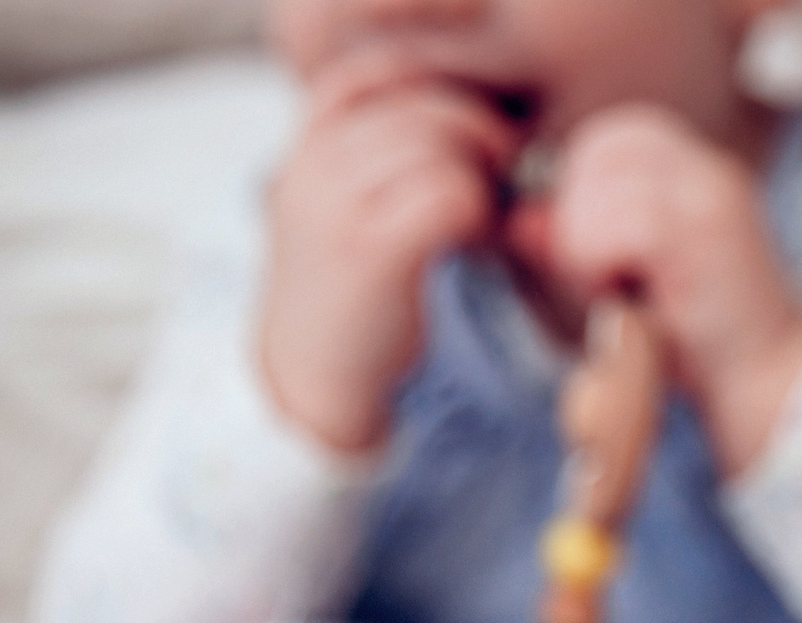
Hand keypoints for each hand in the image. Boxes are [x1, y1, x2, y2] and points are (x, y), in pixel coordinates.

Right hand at [259, 48, 517, 454]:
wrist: (313, 373)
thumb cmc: (351, 284)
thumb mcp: (347, 198)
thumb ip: (386, 147)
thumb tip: (476, 116)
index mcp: (307, 140)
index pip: (383, 71)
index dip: (442, 96)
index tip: (469, 138)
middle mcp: (313, 162)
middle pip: (426, 107)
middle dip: (476, 136)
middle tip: (494, 178)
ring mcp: (336, 205)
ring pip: (443, 148)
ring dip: (481, 180)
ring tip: (475, 217)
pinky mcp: (370, 250)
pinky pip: (452, 194)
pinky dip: (480, 214)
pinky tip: (471, 240)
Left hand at [540, 105, 801, 478]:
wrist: (770, 388)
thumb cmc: (698, 346)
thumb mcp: (622, 286)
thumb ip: (572, 245)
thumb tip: (520, 218)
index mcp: (695, 170)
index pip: (603, 141)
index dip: (582, 197)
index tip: (608, 261)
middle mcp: (706, 168)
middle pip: (594, 151)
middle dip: (581, 219)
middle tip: (615, 281)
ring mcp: (708, 191)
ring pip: (591, 191)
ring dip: (587, 255)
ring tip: (632, 296)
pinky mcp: (700, 227)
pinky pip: (602, 228)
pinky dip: (597, 273)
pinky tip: (637, 304)